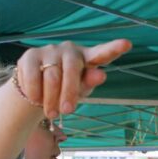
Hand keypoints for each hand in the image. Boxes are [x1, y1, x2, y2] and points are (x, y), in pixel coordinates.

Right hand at [15, 39, 131, 118]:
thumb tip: (100, 74)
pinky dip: (35, 93)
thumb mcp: (81, 90)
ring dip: (51, 99)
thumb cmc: (66, 91)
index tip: (127, 44)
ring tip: (52, 114)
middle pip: (72, 70)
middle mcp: (69, 50)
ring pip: (52, 76)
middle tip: (67, 111)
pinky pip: (32, 76)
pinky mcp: (30, 55)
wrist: (37, 93)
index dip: (114, 48)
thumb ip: (89, 82)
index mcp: (87, 58)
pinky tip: (36, 100)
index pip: (102, 53)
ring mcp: (49, 50)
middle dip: (69, 93)